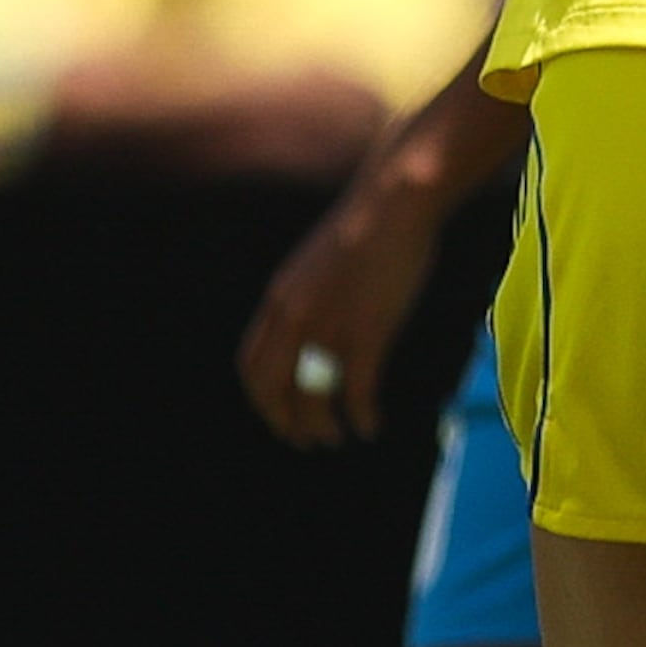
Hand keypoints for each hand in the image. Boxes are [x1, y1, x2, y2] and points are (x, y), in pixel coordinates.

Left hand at [238, 170, 446, 449]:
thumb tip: (316, 318)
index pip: (252, 365)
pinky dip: (361, 417)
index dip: (263, 398)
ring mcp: (329, 328)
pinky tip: (370, 427)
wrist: (393, 206)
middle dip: (285, 422)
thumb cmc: (367, 226)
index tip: (280, 413)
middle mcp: (294, 319)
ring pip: (312, 398)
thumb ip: (308, 293)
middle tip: (305, 440)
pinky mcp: (366, 333)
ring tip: (336, 437)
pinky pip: (356, 391)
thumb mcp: (318, 262)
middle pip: (273, 390)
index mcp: (279, 300)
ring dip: (321, 427)